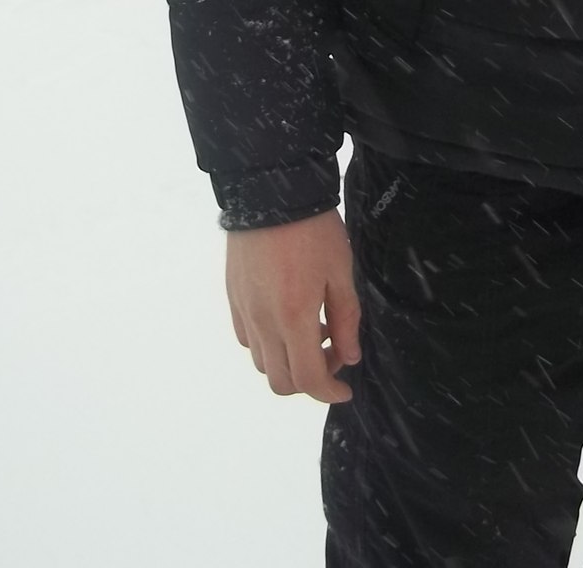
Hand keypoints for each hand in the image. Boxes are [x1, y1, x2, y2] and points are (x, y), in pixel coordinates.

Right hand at [225, 209, 361, 402]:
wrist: (270, 189)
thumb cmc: (313, 228)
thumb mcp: (340, 270)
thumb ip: (346, 318)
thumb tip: (349, 356)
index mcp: (294, 317)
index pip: (308, 379)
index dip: (329, 393)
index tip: (345, 388)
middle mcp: (263, 322)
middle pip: (281, 382)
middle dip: (309, 380)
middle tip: (331, 352)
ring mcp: (244, 311)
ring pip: (262, 363)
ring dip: (288, 362)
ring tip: (311, 330)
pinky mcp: (233, 297)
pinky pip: (247, 338)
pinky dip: (268, 344)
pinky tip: (286, 319)